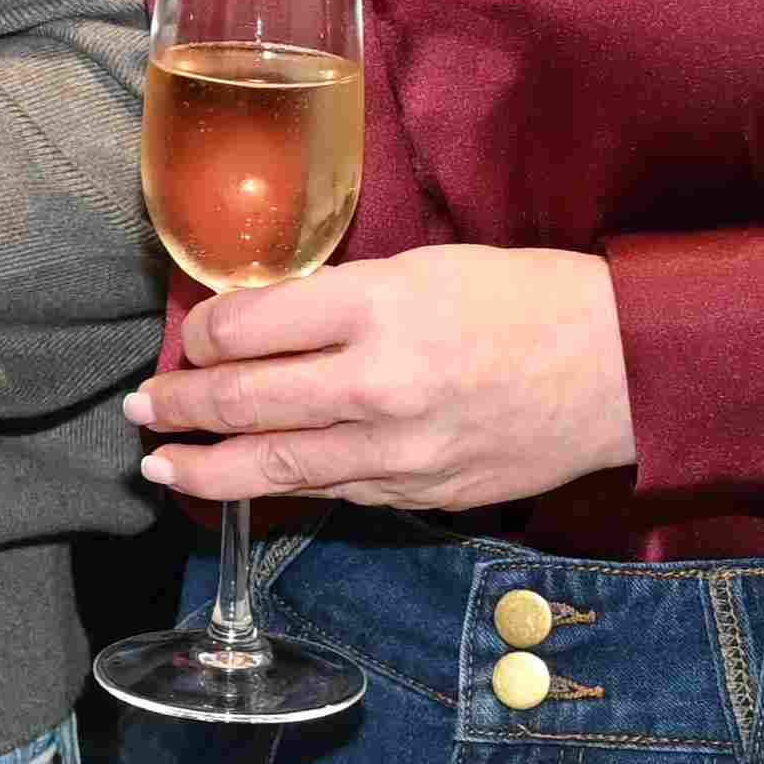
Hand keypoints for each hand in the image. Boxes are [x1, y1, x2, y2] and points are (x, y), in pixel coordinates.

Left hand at [125, 246, 635, 514]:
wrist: (621, 368)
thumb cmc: (524, 299)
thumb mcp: (421, 268)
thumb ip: (338, 299)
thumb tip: (260, 322)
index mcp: (377, 309)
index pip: (247, 329)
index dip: (202, 337)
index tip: (188, 337)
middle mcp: (379, 385)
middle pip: (242, 404)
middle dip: (177, 406)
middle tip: (141, 405)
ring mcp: (400, 451)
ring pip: (273, 468)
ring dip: (203, 468)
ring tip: (161, 464)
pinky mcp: (421, 495)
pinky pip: (331, 493)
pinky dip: (278, 489)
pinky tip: (244, 483)